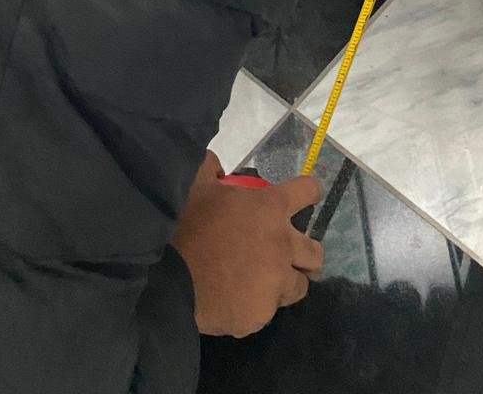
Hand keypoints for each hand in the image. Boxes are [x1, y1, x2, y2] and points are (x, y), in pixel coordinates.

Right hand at [173, 154, 322, 338]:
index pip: (308, 191)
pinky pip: (266, 310)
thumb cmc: (183, 224)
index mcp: (271, 208)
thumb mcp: (196, 183)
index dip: (308, 192)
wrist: (167, 278)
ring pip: (298, 287)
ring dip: (286, 282)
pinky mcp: (260, 314)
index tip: (307, 195)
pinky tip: (235, 302)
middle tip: (292, 254)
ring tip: (266, 283)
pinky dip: (255, 306)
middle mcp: (282, 245)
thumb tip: (216, 167)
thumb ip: (212, 169)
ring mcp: (274, 284)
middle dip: (307, 252)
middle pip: (315, 253)